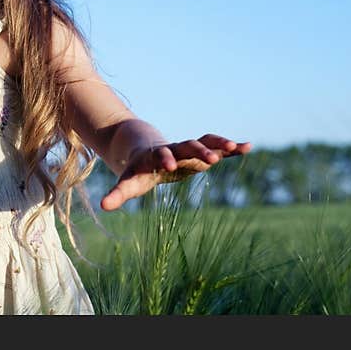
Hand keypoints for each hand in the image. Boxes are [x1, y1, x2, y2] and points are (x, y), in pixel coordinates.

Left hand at [100, 134, 251, 211]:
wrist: (144, 148)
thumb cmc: (138, 169)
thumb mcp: (129, 181)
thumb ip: (118, 193)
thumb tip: (103, 207)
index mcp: (156, 156)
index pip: (160, 155)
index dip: (164, 159)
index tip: (168, 165)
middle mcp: (174, 149)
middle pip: (186, 146)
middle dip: (197, 151)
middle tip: (209, 159)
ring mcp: (188, 149)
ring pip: (204, 142)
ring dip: (217, 144)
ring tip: (235, 146)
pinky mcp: (200, 152)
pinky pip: (218, 148)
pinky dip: (231, 147)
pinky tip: (248, 147)